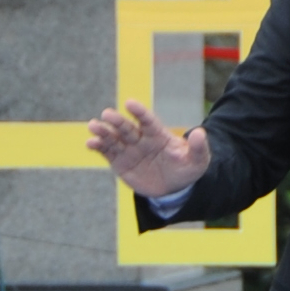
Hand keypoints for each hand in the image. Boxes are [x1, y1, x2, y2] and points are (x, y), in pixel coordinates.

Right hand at [86, 99, 210, 200]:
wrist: (174, 187)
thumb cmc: (186, 168)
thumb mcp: (197, 160)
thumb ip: (198, 147)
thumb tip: (200, 133)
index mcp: (158, 134)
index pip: (148, 121)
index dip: (139, 112)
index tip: (130, 103)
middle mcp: (141, 139)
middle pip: (127, 128)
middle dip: (117, 121)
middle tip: (106, 114)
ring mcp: (129, 150)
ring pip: (114, 138)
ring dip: (103, 132)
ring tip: (93, 126)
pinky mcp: (120, 163)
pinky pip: (107, 153)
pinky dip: (98, 147)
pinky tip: (90, 143)